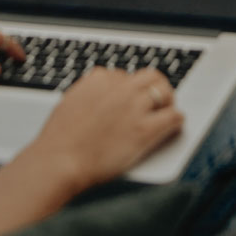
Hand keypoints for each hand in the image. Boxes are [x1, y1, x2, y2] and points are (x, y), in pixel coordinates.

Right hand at [22, 67, 182, 190]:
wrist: (60, 161)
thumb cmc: (59, 139)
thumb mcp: (69, 103)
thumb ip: (87, 94)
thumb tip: (96, 95)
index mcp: (99, 80)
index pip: (123, 75)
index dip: (127, 88)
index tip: (129, 98)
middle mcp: (120, 88)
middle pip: (149, 76)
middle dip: (154, 86)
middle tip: (157, 99)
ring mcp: (134, 107)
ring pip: (164, 91)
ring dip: (167, 100)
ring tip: (167, 110)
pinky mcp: (145, 130)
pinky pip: (173, 116)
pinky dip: (176, 120)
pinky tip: (174, 125)